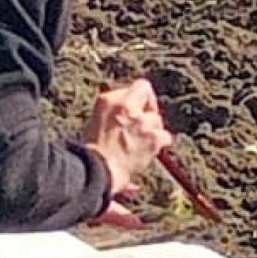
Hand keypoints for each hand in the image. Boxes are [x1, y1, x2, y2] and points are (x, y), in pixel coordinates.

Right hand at [83, 76, 169, 207]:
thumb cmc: (92, 152)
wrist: (96, 171)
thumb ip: (115, 110)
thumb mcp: (96, 122)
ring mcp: (141, 121)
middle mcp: (125, 106)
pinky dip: (158, 144)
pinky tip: (146, 152)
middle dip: (147, 111)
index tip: (140, 107)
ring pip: (156, 120)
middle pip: (148, 97)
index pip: (139, 86)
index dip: (141, 98)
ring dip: (151, 130)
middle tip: (141, 126)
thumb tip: (133, 108)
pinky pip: (164, 137)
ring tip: (137, 144)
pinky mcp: (153, 137)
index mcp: (107, 100)